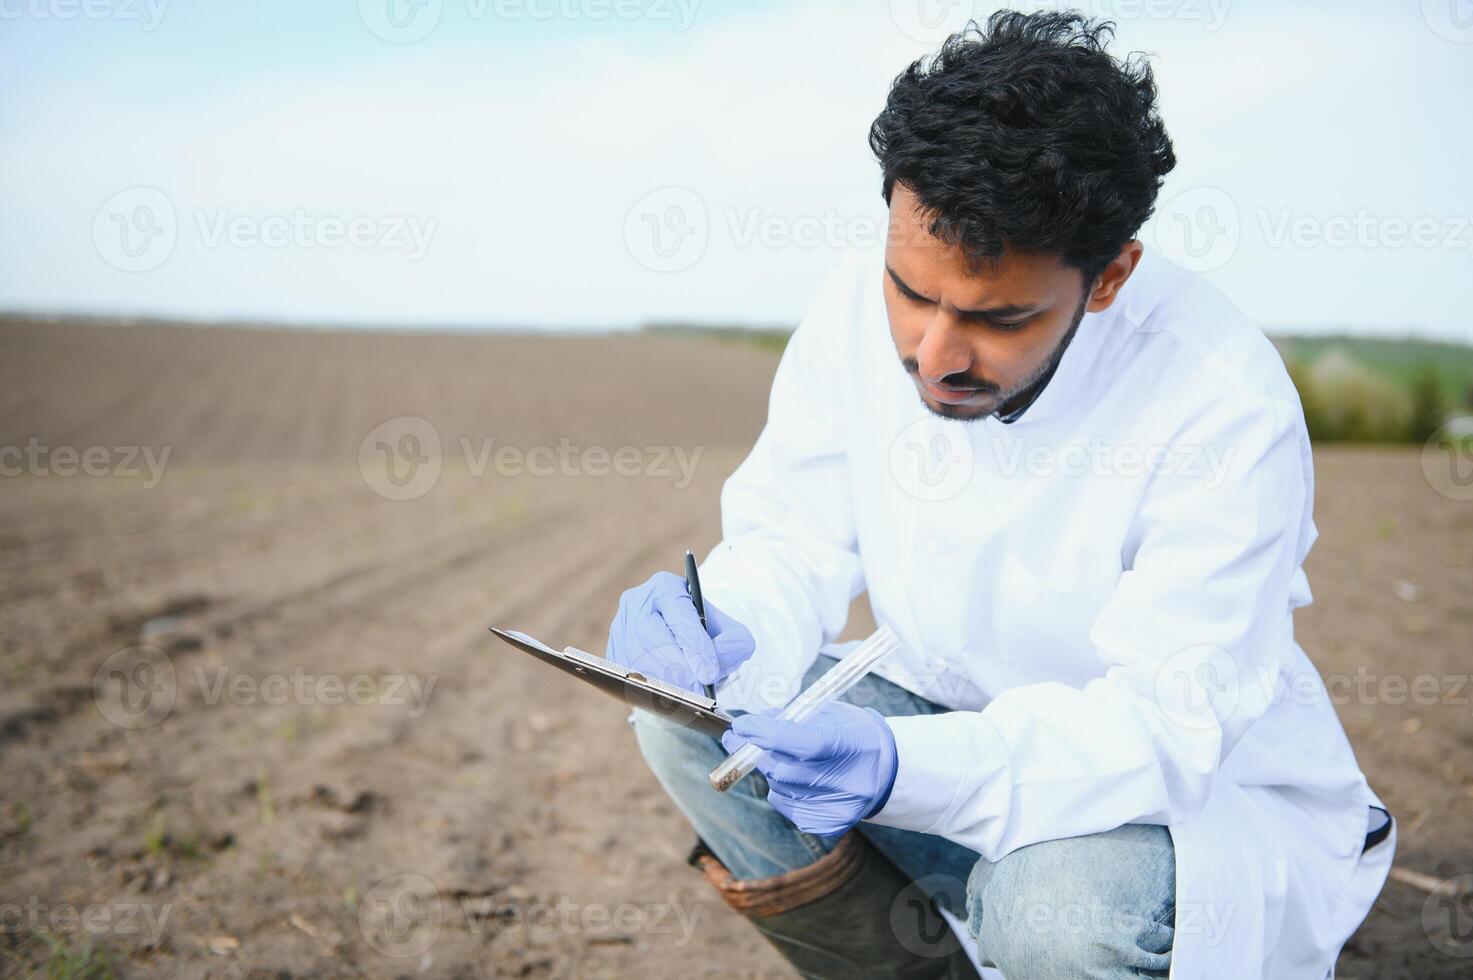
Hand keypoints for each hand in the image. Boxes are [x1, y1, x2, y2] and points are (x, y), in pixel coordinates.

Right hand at [605, 571, 754, 693]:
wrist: (680, 643)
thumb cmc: (705, 636)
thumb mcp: (728, 633)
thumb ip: (735, 642)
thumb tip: (718, 659)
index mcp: (666, 587)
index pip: (680, 617)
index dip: (695, 647)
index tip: (709, 674)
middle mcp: (637, 602)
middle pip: (653, 638)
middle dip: (677, 669)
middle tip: (697, 693)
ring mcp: (620, 627)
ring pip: (636, 658)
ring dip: (661, 683)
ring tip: (685, 700)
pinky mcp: (613, 651)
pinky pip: (625, 674)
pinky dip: (646, 690)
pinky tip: (664, 699)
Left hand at [721, 701, 898, 836]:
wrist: (882, 770)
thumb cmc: (851, 735)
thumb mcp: (830, 713)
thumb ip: (792, 718)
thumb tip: (753, 724)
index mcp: (853, 746)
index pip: (804, 743)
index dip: (767, 734)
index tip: (742, 725)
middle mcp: (850, 783)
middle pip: (784, 771)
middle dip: (755, 752)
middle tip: (739, 738)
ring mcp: (839, 809)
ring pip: (779, 789)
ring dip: (770, 769)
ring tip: (783, 756)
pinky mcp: (828, 825)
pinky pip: (785, 805)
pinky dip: (780, 789)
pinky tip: (797, 778)